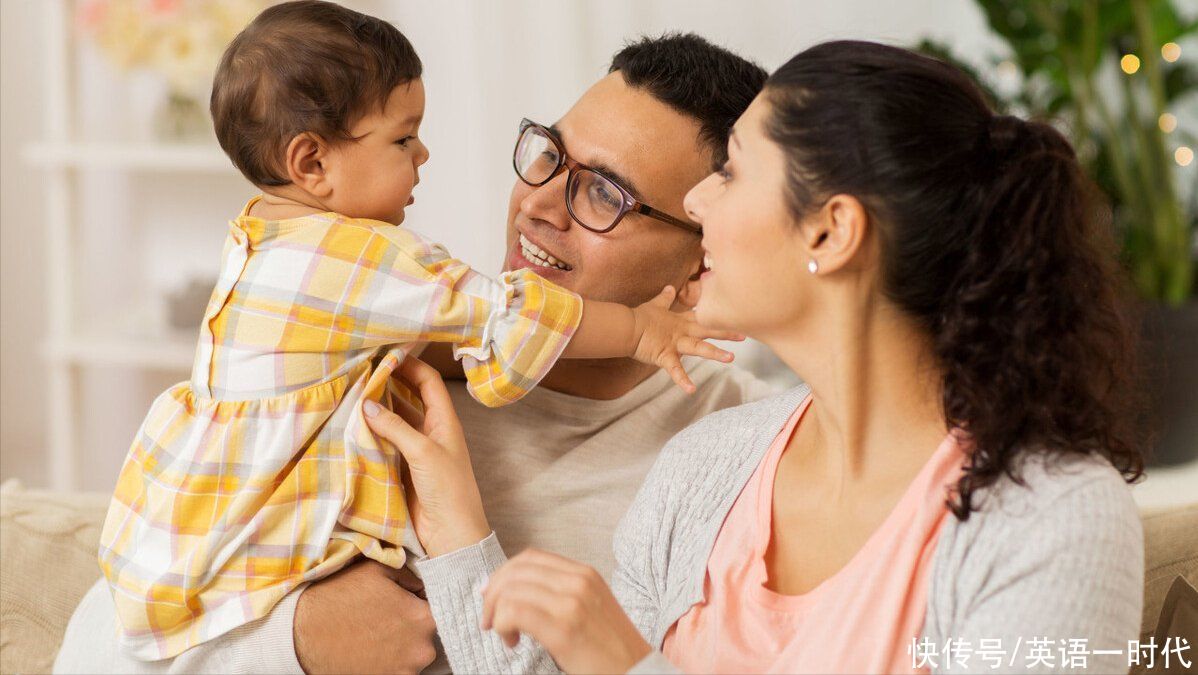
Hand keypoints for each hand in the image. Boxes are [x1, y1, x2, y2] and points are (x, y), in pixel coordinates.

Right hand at [293, 559, 436, 673]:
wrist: (302, 634)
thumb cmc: (340, 598)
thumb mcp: (378, 570)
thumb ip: (411, 575)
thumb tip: (423, 585)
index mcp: (424, 618)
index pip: (441, 608)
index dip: (422, 603)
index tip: (406, 602)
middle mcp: (422, 650)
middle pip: (428, 635)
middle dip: (411, 626)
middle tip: (386, 618)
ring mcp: (406, 672)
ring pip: (414, 655)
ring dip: (401, 646)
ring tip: (375, 634)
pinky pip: (399, 670)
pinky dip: (389, 662)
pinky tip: (371, 650)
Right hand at [363, 355, 490, 557]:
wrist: (452, 534)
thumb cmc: (448, 489)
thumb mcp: (423, 452)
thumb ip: (396, 427)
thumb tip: (367, 403)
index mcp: (445, 421)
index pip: (427, 382)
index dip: (409, 365)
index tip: (385, 353)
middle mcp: (431, 431)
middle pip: (408, 398)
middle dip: (388, 383)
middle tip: (361, 371)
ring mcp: (415, 450)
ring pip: (394, 421)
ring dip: (376, 409)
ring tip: (351, 394)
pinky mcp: (402, 469)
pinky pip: (384, 444)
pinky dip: (370, 434)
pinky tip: (351, 426)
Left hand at [481, 549, 651, 673]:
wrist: (635, 671)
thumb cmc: (608, 647)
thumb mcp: (588, 607)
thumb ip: (558, 592)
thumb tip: (513, 590)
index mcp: (584, 573)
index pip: (530, 557)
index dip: (503, 573)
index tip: (491, 594)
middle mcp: (578, 581)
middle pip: (517, 571)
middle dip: (493, 593)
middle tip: (488, 618)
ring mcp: (572, 603)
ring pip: (512, 590)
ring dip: (495, 613)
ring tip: (505, 635)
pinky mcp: (564, 628)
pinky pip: (515, 612)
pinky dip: (502, 624)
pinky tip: (512, 641)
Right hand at [631, 286, 743, 392]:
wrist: (626, 326)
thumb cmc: (640, 317)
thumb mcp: (655, 305)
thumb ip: (665, 298)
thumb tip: (670, 287)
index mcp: (681, 321)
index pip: (703, 318)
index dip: (719, 318)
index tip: (735, 316)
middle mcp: (682, 332)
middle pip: (707, 331)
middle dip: (726, 333)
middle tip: (745, 335)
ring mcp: (675, 344)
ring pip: (699, 348)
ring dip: (715, 353)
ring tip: (730, 358)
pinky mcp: (664, 356)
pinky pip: (675, 371)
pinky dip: (683, 381)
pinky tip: (692, 390)